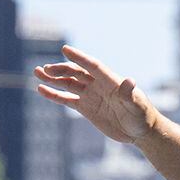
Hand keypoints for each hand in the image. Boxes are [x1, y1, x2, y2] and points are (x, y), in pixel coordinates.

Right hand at [33, 45, 156, 146]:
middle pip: (76, 73)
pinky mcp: (85, 108)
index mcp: (110, 81)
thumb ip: (130, 93)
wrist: (139, 130)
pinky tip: (42, 90)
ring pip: (68, 83)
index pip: (92, 66)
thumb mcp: (137, 105)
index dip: (79, 58)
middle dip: (60, 70)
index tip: (65, 49)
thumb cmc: (141, 115)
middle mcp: (98, 85)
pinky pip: (67, 99)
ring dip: (53, 78)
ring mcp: (90, 95)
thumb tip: (129, 80)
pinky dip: (54, 95)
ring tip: (37, 72)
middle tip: (45, 69)